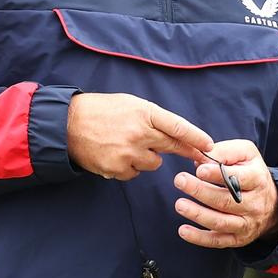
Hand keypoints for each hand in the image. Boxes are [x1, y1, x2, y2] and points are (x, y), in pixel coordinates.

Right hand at [66, 92, 212, 180]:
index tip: (209, 145)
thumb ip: (153, 118)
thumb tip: (176, 134)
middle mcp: (139, 133)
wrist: (67, 124)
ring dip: (147, 157)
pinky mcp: (117, 169)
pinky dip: (129, 167)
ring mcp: (128, 153)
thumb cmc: (102, 111)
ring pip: (154, 163)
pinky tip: (115, 155)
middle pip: (171, 147)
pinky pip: (135, 173)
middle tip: (200, 157)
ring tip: (127, 145)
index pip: (177, 126)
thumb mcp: (131, 104)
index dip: (196, 137)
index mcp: (144, 112)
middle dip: (187, 152)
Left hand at [173, 139, 277, 248]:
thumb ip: (225, 152)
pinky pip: (218, 241)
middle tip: (180, 180)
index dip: (219, 175)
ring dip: (198, 214)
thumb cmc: (251, 172)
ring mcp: (246, 223)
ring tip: (179, 204)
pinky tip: (183, 230)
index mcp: (257, 179)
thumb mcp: (246, 154)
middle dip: (201, 191)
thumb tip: (201, 160)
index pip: (239, 178)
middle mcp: (254, 204)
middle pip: (226, 201)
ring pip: (221, 222)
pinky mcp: (238, 239)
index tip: (199, 170)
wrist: (272, 204)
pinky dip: (199, 238)